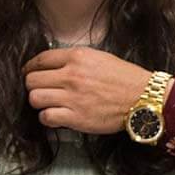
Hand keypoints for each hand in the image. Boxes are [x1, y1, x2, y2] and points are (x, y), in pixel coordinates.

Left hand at [23, 47, 158, 134]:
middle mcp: (72, 75)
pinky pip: (46, 117)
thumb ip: (75, 60)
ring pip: (35, 98)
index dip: (31, 67)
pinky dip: (48, 117)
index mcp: (78, 57)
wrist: (144, 98)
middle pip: (32, 80)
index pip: (40, 60)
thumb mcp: (100, 57)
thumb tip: (53, 66)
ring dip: (40, 102)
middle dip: (34, 85)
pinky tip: (57, 115)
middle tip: (42, 89)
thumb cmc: (125, 78)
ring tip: (50, 103)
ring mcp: (73, 97)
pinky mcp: (76, 117)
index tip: (30, 72)